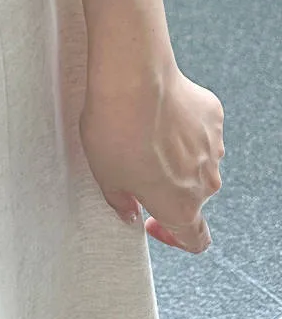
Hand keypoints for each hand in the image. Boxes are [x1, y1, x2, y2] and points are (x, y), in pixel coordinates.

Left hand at [80, 44, 224, 253]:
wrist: (133, 79)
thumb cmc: (116, 130)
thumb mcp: (105, 176)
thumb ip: (121, 202)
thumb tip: (129, 211)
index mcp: (181, 208)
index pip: (194, 240)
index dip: (173, 236)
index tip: (153, 220)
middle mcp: (206, 184)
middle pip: (192, 195)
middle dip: (168, 184)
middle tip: (137, 162)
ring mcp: (214, 149)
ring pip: (197, 160)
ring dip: (177, 153)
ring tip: (144, 131)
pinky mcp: (213, 118)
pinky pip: (200, 129)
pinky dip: (183, 125)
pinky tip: (159, 109)